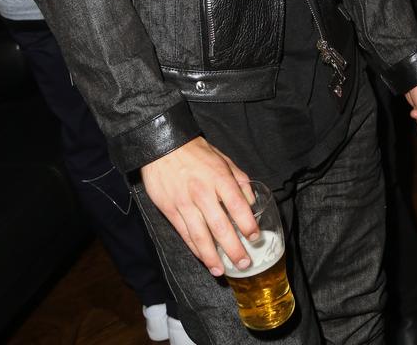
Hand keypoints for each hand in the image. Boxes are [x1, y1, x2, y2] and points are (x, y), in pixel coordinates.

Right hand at [140, 136, 257, 275]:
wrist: (162, 146)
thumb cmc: (196, 151)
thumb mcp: (223, 158)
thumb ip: (239, 180)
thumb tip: (251, 202)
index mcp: (219, 177)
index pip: (237, 205)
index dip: (247, 224)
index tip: (254, 237)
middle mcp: (202, 192)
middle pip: (220, 226)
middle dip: (233, 248)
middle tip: (244, 263)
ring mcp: (184, 203)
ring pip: (200, 236)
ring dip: (212, 257)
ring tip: (222, 271)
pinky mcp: (170, 210)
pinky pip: (184, 234)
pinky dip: (195, 249)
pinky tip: (203, 259)